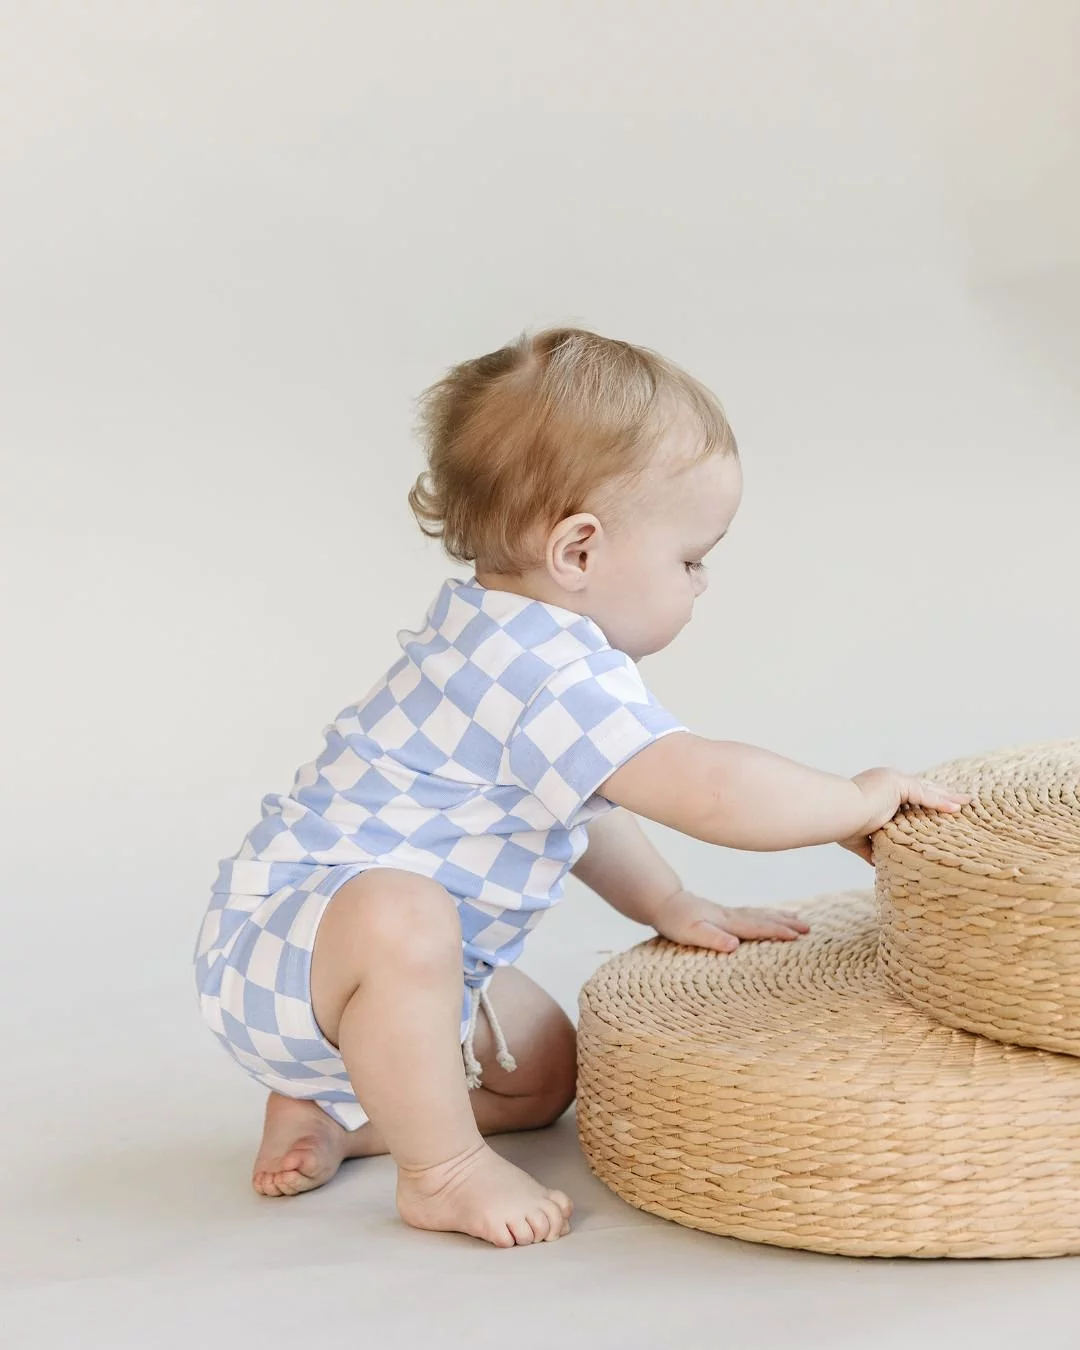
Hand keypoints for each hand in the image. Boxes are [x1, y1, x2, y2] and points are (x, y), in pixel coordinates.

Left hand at [653, 888, 810, 954]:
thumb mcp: (689, 932)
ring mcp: (729, 913)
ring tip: (800, 921)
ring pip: (761, 914)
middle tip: (809, 930)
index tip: (798, 937)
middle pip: (764, 918)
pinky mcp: (725, 914)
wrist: (664, 903)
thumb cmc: (675, 921)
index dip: (778, 932)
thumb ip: (711, 938)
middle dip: (787, 924)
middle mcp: (731, 915)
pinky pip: (753, 914)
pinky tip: (772, 916)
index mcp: (726, 921)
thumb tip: (734, 945)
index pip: (757, 927)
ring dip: (781, 917)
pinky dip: (767, 914)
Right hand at [839, 767, 973, 863]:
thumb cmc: (841, 825)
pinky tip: (957, 807)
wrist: (837, 813)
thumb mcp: (858, 838)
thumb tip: (878, 863)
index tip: (938, 808)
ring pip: (927, 789)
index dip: (924, 801)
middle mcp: (886, 781)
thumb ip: (870, 848)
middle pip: (922, 789)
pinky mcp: (896, 783)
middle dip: (941, 795)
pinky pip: (924, 794)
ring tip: (966, 802)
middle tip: (960, 801)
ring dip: (947, 796)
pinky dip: (941, 802)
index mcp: (878, 792)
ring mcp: (892, 780)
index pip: (907, 796)